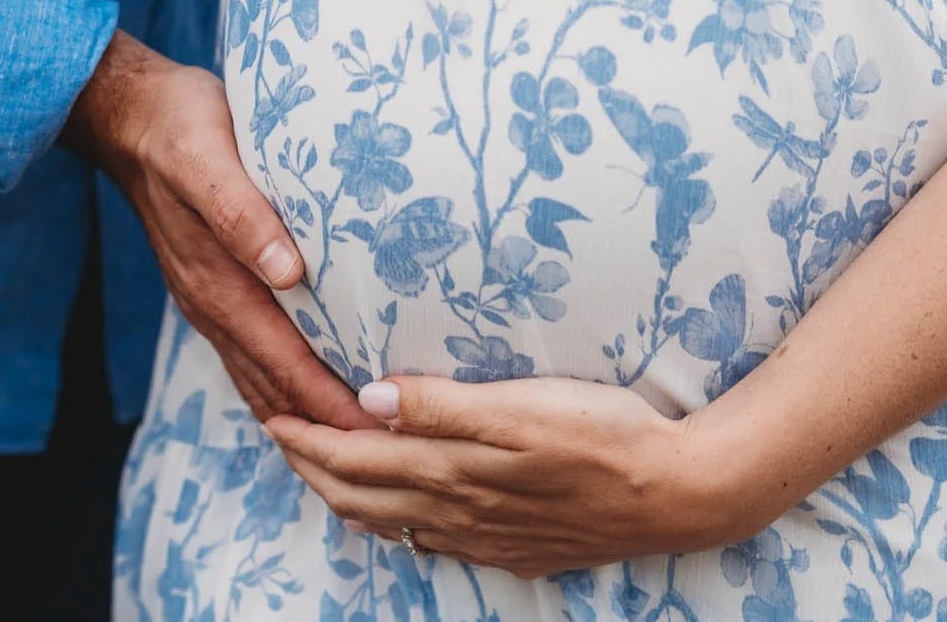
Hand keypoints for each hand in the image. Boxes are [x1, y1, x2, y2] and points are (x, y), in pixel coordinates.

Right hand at [67, 32, 380, 430]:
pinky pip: (250, 355)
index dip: (330, 404)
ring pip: (261, 379)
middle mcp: (212, 305)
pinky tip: (304, 401)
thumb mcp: (209, 158)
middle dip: (327, 427)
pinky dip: (280, 388)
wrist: (131, 117)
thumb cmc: (181, 127)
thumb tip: (288, 271)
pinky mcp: (213, 288)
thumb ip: (244, 214)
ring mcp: (209, 301)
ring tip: (355, 447)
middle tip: (388, 457)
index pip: (284, 362)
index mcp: (218, 283)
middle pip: (276, 386)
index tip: (378, 436)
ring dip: (305, 416)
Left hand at [264, 374, 752, 577]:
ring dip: (346, 495)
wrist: (675, 493)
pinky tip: (398, 513)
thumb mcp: (523, 406)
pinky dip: (395, 522)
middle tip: (279, 433)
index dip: (306, 437)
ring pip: (392, 523)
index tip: (271, 411)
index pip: (353, 457)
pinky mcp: (514, 548)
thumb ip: (443, 404)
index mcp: (452, 471)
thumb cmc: (605, 436)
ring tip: (321, 470)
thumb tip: (368, 398)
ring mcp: (484, 537)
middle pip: (359, 495)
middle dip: (311, 467)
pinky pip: (432, 541)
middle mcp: (457, 513)